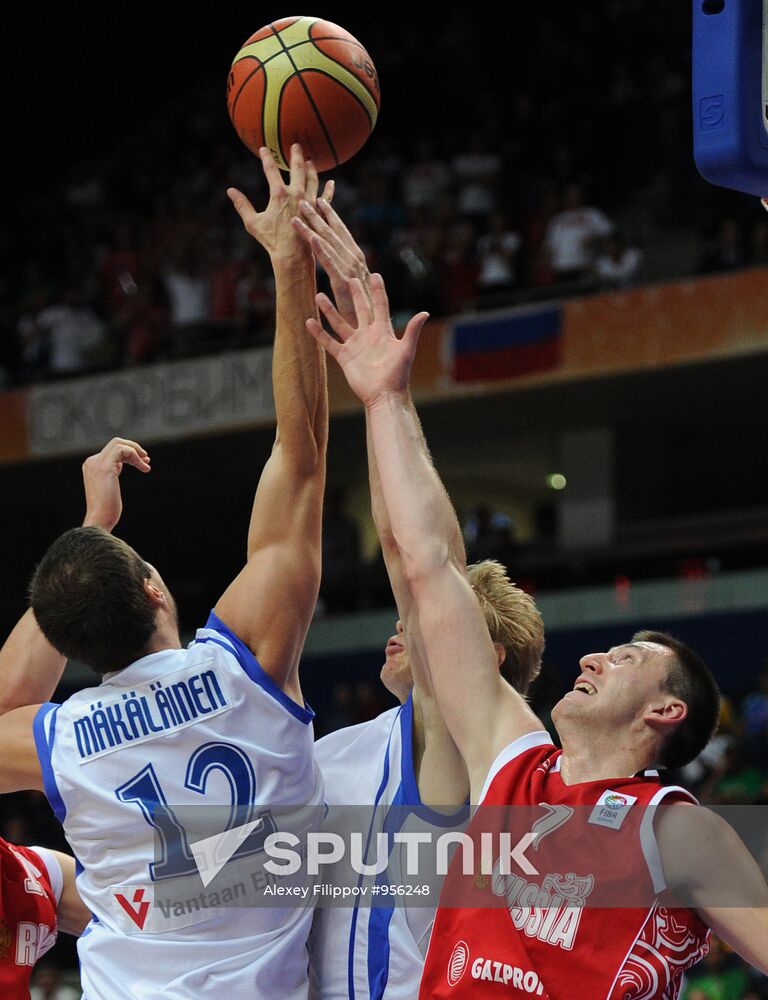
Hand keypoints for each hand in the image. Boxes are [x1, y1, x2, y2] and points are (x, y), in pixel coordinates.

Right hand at [82, 438, 150, 531]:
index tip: (144, 462)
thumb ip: (113, 473)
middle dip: (134, 448)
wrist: (100, 519)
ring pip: (119, 443)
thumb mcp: (110, 486)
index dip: (130, 454)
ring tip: (147, 464)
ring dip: (136, 451)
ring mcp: (96, 463)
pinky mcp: (105, 467)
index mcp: (92, 466)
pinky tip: (143, 468)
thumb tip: (125, 464)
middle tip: (147, 459)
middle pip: (116, 443)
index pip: (112, 451)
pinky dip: (135, 456)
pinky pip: (122, 450)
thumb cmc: (107, 509)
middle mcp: (92, 461)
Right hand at [227, 144, 332, 261]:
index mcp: (279, 194)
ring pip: (313, 179)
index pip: (271, 169)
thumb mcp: (253, 223)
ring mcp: (310, 203)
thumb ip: (242, 205)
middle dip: (296, 155)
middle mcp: (296, 194)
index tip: (264, 148)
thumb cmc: (271, 241)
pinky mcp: (318, 212)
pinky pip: (326, 198)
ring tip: (310, 161)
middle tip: (296, 145)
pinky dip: (328, 190)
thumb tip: (230, 191)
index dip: (266, 158)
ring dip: (311, 168)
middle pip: (297, 168)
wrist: (293, 256)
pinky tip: (331, 183)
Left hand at [291, 194, 371, 326]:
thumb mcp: (356, 293)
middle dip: (320, 215)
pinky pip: (331, 265)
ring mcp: (351, 273)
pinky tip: (311, 238)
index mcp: (359, 263)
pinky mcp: (345, 286)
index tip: (321, 201)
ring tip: (300, 212)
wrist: (373, 336)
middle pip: (335, 235)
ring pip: (330, 245)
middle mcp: (357, 263)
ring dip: (314, 227)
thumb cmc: (365, 317)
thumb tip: (340, 270)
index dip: (332, 217)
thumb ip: (347, 278)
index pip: (343, 235)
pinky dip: (321, 250)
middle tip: (305, 199)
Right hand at [306, 273, 428, 406]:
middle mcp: (367, 335)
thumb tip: (425, 313)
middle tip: (348, 278)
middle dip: (354, 294)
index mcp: (383, 331)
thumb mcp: (406, 351)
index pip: (380, 305)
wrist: (384, 396)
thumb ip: (412, 331)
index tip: (375, 274)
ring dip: (330, 310)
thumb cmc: (398, 375)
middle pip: (359, 309)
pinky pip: (329, 342)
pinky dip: (319, 333)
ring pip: (339, 323)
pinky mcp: (344, 357)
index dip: (378, 291)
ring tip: (319, 295)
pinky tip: (309, 321)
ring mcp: (355, 345)